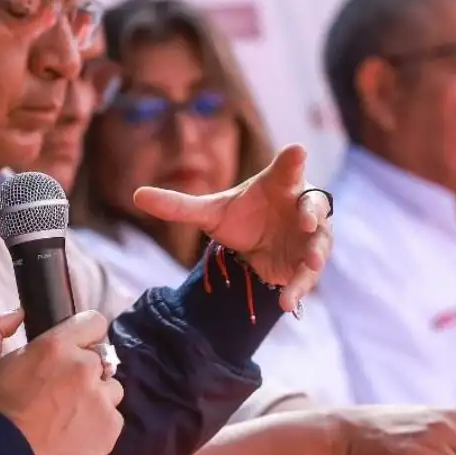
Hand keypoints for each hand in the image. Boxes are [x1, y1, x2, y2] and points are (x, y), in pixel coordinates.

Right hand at [0, 308, 123, 454]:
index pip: (94, 322)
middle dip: (83, 371)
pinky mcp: (110, 429)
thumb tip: (17, 314)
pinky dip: (98, 425)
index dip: (83, 333)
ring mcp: (101, 400)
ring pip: (109, 390)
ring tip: (68, 416)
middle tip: (60, 391)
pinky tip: (74, 434)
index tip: (73, 348)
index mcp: (57, 346)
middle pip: (100, 360)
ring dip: (94, 398)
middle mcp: (85, 368)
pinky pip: (112, 419)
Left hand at [133, 144, 330, 309]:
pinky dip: (299, 288)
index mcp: (279, 185)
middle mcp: (300, 207)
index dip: (293, 161)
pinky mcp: (306, 263)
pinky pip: (307, 275)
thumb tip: (136, 195)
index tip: (297, 150)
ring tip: (312, 264)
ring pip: (319, 242)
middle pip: (314, 204)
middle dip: (313, 212)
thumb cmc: (241, 216)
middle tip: (306, 219)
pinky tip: (287, 303)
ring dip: (317, 253)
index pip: (287, 169)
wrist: (256, 245)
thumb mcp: (210, 212)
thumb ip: (178, 205)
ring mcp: (309, 236)